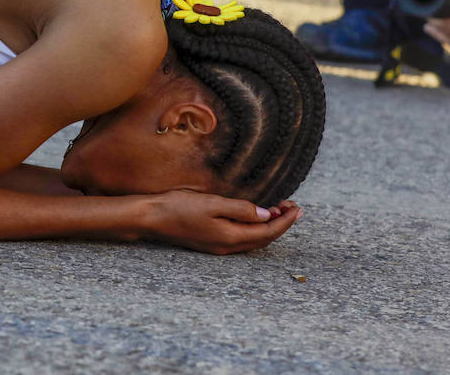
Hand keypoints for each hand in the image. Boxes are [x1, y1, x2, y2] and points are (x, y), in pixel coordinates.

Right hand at [142, 190, 301, 254]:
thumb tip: (265, 214)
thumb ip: (240, 209)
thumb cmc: (178, 207)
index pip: (268, 232)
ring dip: (268, 226)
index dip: (285, 221)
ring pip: (253, 240)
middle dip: (281, 223)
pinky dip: (254, 228)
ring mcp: (219, 246)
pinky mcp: (212, 241)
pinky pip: (242, 238)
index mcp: (230, 237)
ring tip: (278, 209)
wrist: (151, 218)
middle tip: (292, 206)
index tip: (298, 207)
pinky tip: (254, 216)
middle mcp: (227, 246)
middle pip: (264, 239)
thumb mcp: (212, 203)